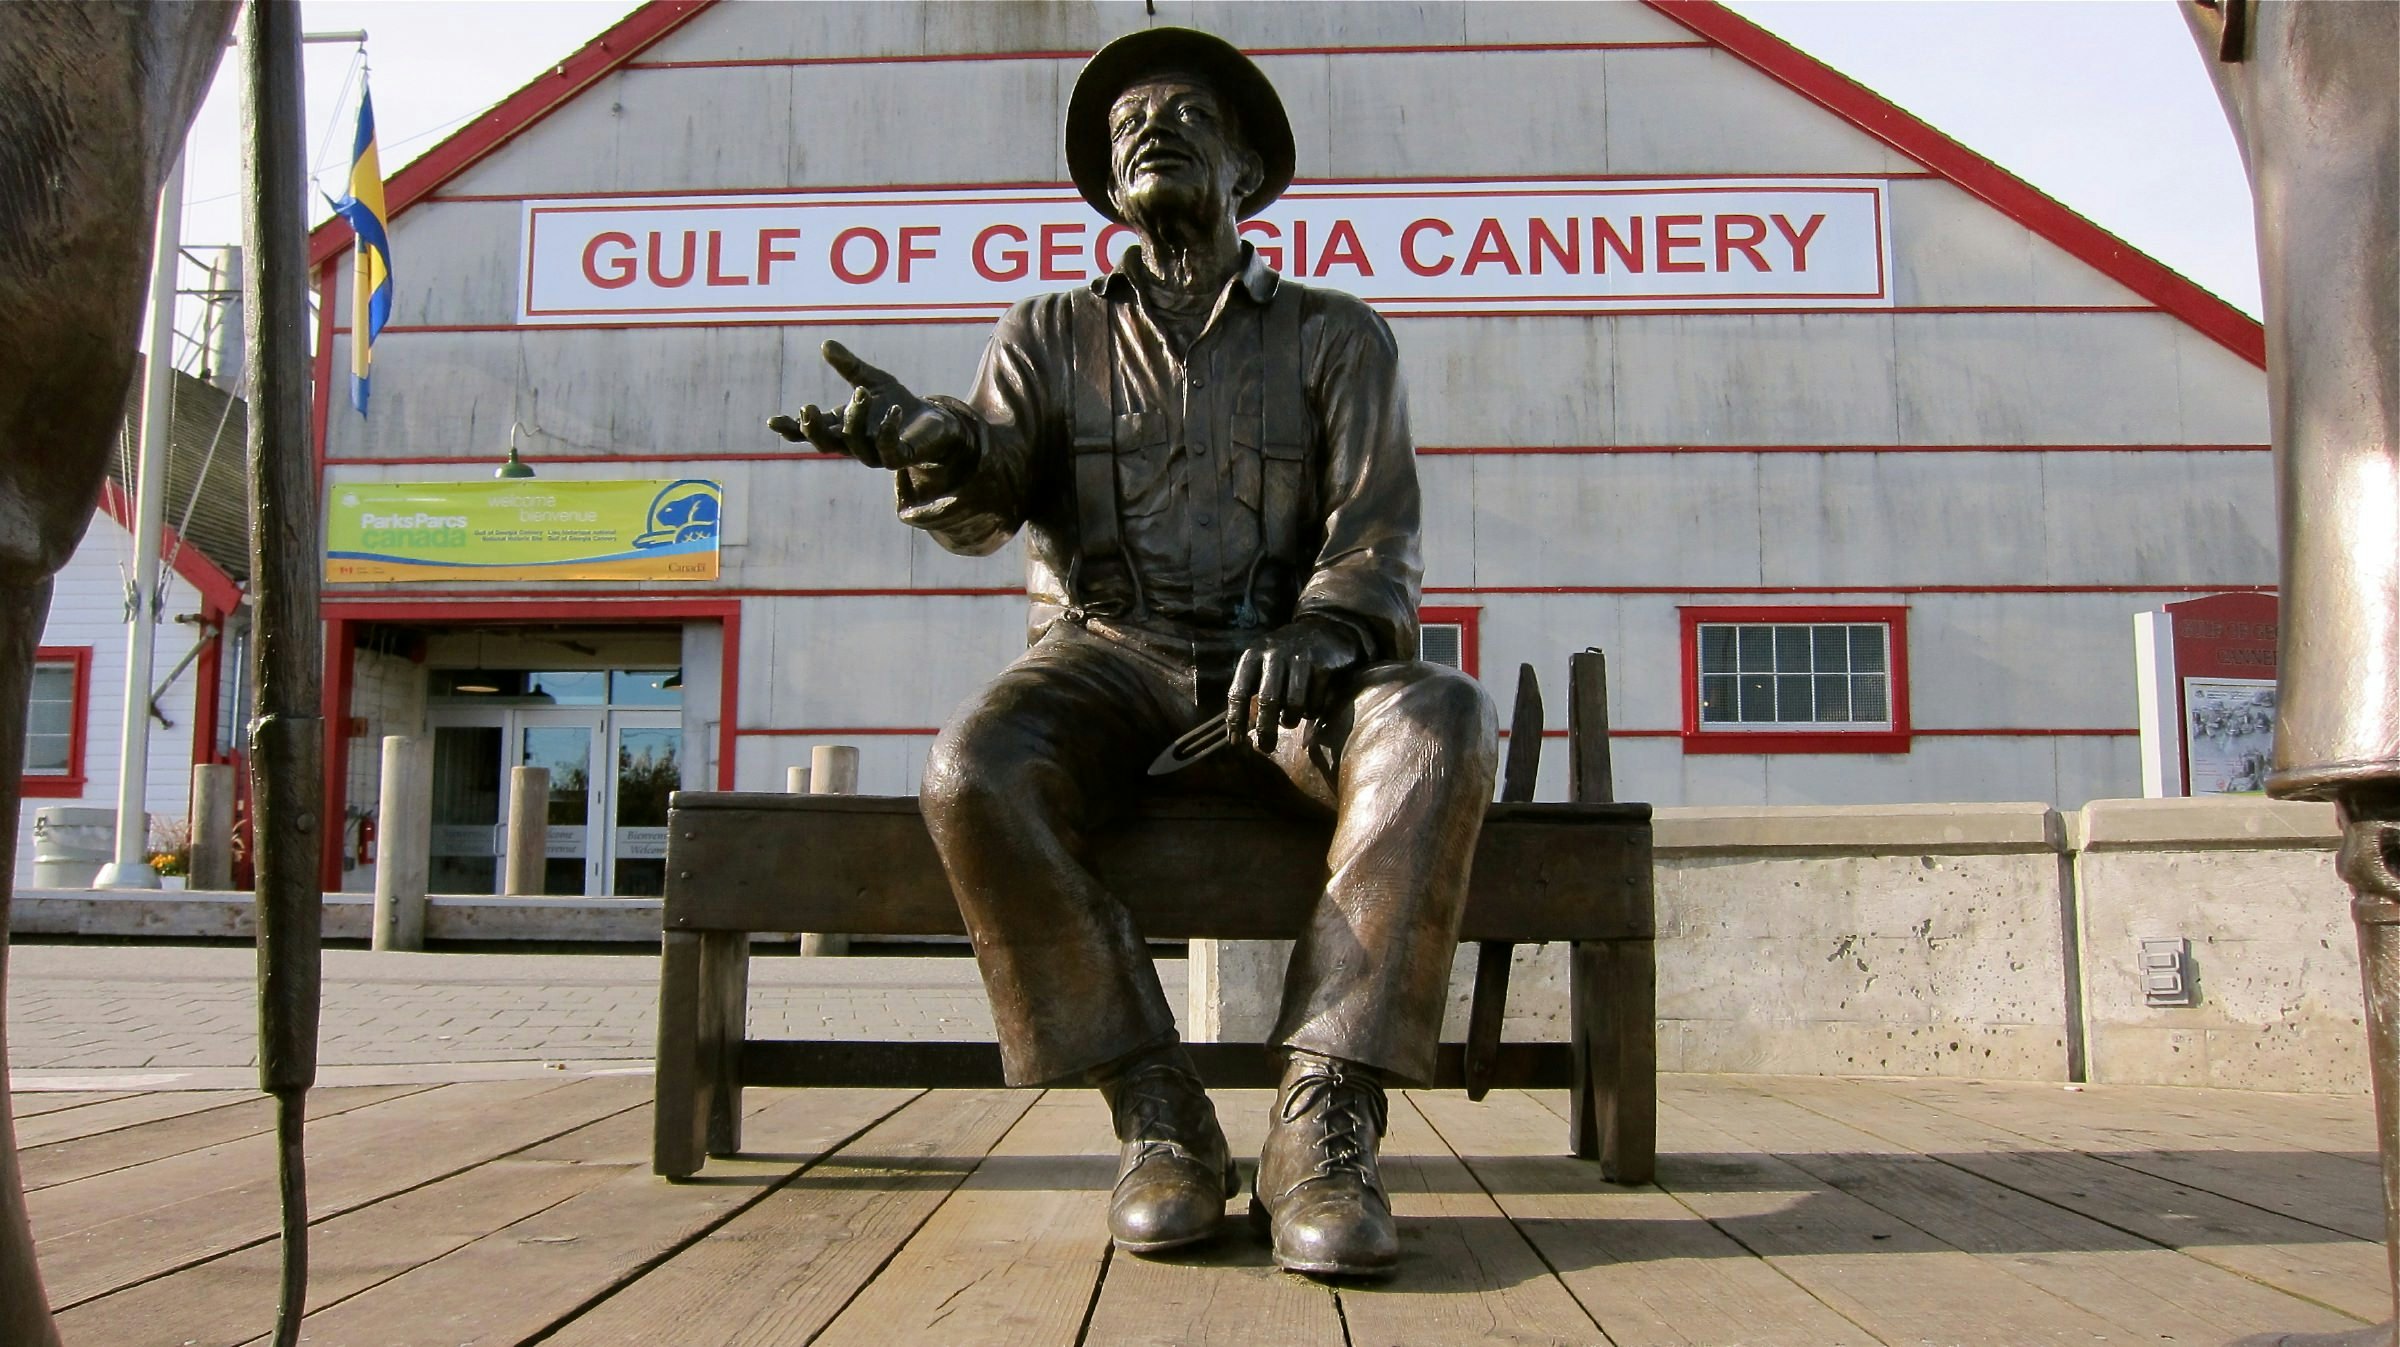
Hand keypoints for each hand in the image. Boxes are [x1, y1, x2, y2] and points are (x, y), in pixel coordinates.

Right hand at [766, 340, 965, 469]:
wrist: (934, 422)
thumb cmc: (897, 404)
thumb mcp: (872, 380)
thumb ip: (849, 366)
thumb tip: (825, 343)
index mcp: (842, 428)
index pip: (811, 432)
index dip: (792, 428)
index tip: (772, 421)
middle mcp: (855, 445)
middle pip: (825, 445)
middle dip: (814, 429)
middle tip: (808, 409)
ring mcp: (876, 454)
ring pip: (855, 443)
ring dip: (854, 418)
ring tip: (861, 393)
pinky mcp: (899, 458)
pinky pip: (888, 450)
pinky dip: (887, 430)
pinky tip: (893, 410)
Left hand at [1227, 617, 1367, 753]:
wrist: (1327, 626)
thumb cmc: (1289, 655)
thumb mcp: (1264, 663)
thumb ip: (1252, 688)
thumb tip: (1238, 730)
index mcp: (1253, 655)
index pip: (1238, 692)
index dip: (1236, 720)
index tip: (1236, 743)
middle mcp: (1275, 654)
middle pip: (1267, 700)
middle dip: (1265, 729)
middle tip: (1266, 747)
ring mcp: (1301, 657)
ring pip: (1294, 703)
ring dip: (1291, 719)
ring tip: (1290, 721)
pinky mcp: (1323, 664)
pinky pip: (1316, 701)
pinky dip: (1313, 711)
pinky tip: (1312, 707)